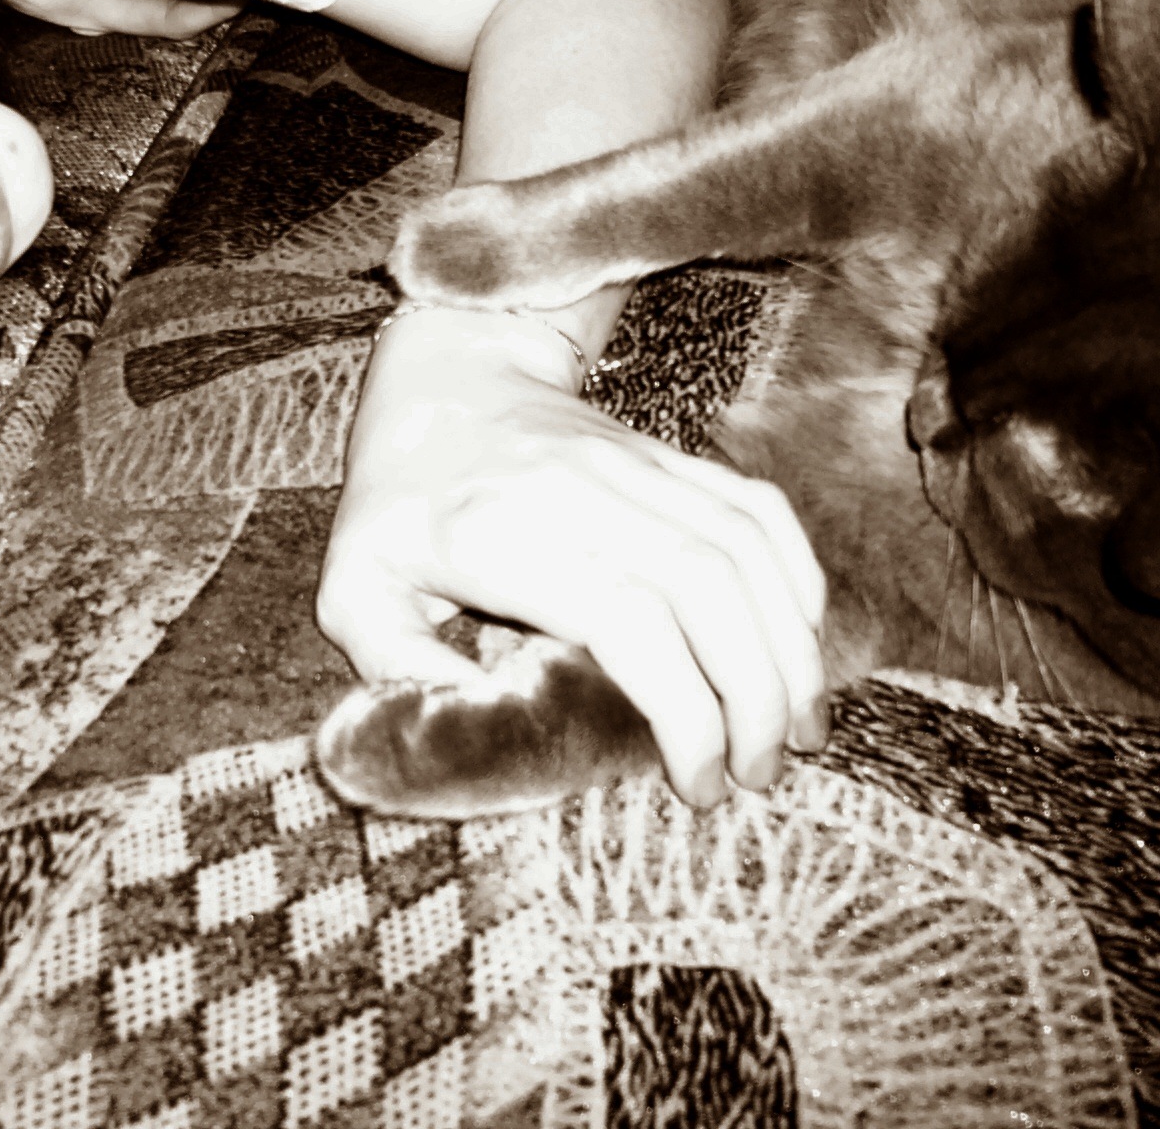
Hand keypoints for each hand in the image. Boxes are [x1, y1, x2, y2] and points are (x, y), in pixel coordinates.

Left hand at [319, 304, 829, 806]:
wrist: (445, 377)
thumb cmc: (396, 502)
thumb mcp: (355, 589)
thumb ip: (397, 670)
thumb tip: (464, 738)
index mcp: (505, 536)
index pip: (629, 619)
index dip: (684, 709)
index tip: (699, 783)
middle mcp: (587, 494)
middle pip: (710, 590)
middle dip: (758, 694)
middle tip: (762, 773)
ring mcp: (641, 466)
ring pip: (749, 551)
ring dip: (792, 647)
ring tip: (802, 731)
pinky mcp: (674, 457)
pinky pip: (760, 511)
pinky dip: (797, 580)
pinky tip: (805, 647)